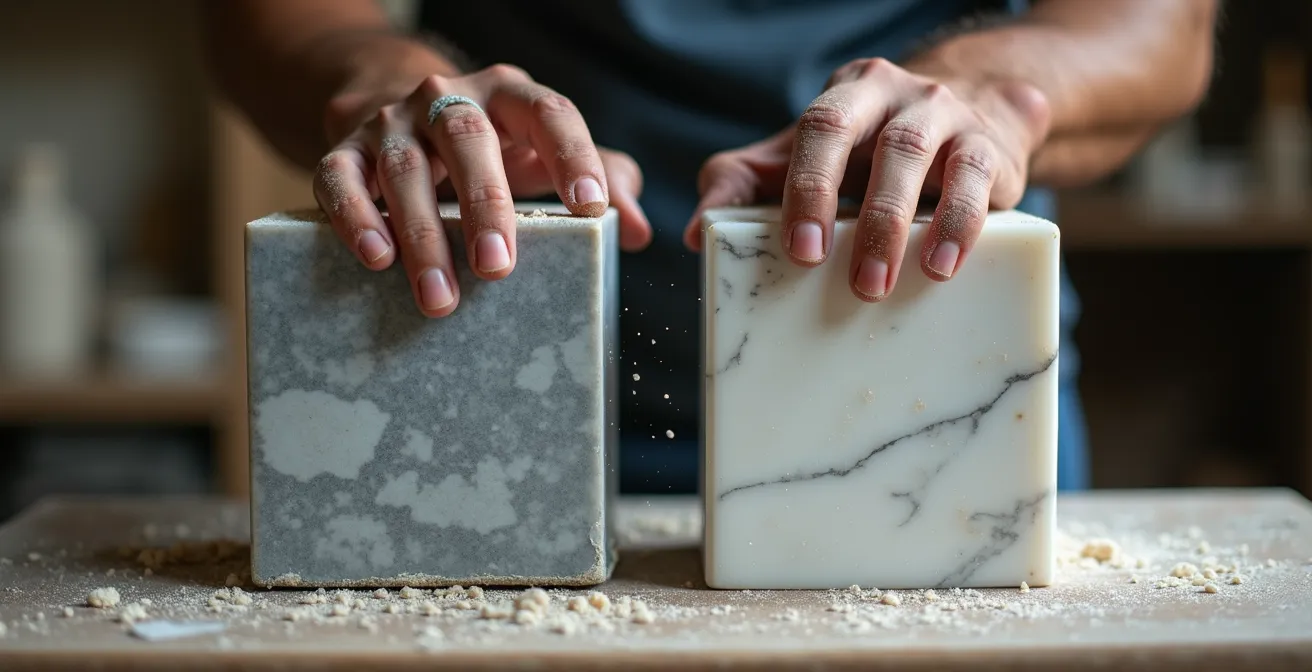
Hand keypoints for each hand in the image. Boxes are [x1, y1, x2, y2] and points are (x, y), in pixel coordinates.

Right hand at [313, 64, 650, 316]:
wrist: (392, 110)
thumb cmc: (492, 149)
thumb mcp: (545, 157)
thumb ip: (602, 183)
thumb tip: (637, 232)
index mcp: (511, 96)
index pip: (549, 113)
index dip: (572, 157)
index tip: (590, 209)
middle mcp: (449, 98)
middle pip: (469, 139)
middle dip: (486, 205)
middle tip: (498, 268)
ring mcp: (392, 123)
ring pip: (405, 168)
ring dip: (424, 235)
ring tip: (440, 297)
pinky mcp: (343, 149)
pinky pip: (340, 179)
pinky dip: (356, 217)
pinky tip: (376, 258)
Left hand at [686, 57, 1049, 300]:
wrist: (970, 122)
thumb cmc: (867, 154)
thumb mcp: (804, 160)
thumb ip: (746, 185)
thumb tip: (695, 233)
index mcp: (846, 97)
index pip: (818, 129)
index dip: (806, 187)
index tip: (799, 250)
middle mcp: (897, 97)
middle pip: (874, 144)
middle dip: (859, 214)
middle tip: (847, 281)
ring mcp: (947, 118)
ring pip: (919, 159)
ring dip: (898, 225)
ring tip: (881, 285)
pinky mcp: (989, 149)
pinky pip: (976, 180)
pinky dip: (959, 224)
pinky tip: (941, 265)